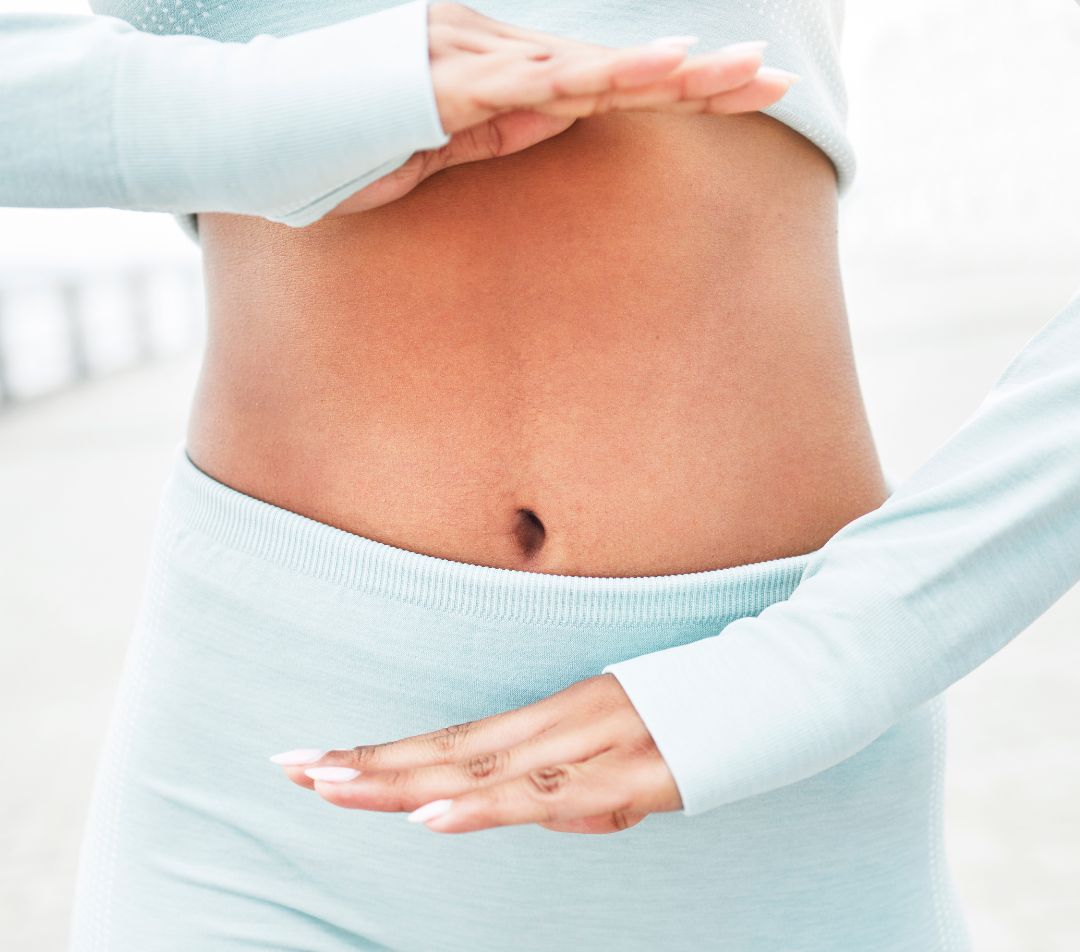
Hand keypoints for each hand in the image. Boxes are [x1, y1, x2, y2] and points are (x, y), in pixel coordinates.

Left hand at [271, 673, 683, 833]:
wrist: (782, 679)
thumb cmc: (701, 720)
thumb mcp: (631, 767)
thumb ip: (584, 795)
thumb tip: (548, 823)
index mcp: (554, 721)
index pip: (451, 742)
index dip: (384, 754)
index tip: (318, 758)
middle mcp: (559, 723)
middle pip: (448, 751)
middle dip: (366, 762)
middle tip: (290, 765)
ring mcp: (591, 742)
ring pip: (482, 769)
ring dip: (403, 780)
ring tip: (331, 784)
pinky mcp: (629, 769)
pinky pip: (548, 795)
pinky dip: (487, 807)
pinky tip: (435, 818)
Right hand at [322, 0, 795, 218]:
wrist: (241, 128)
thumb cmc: (333, 146)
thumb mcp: (434, 150)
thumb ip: (497, 131)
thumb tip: (562, 120)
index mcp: (489, 66)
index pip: (596, 76)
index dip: (667, 84)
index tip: (735, 92)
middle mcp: (485, 45)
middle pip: (607, 62)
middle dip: (694, 74)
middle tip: (773, 77)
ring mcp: (463, 53)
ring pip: (582, 63)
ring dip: (664, 70)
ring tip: (740, 71)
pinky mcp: (439, 76)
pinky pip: (530, 79)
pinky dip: (596, 77)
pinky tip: (655, 72)